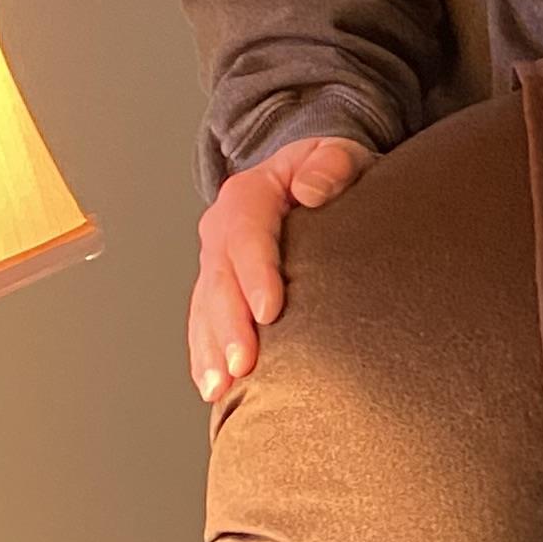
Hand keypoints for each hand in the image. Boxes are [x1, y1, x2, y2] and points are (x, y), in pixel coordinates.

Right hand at [188, 138, 368, 399]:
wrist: (305, 176)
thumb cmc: (327, 171)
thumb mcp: (337, 153)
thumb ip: (330, 166)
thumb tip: (312, 190)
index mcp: (249, 195)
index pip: (248, 235)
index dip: (256, 274)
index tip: (270, 311)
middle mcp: (222, 230)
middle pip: (220, 280)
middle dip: (229, 325)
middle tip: (243, 364)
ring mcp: (215, 261)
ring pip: (206, 307)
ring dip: (211, 349)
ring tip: (220, 387)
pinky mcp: (218, 288)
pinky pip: (205, 322)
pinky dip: (207, 355)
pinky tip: (213, 388)